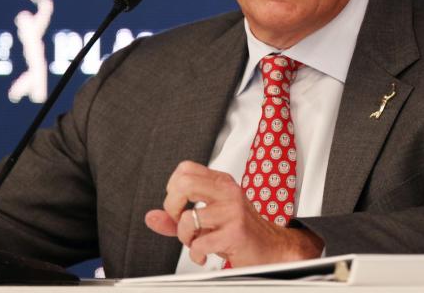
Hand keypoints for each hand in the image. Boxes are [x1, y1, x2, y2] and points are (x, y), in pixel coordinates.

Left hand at [144, 161, 322, 267]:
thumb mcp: (208, 219)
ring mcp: (233, 210)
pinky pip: (200, 242)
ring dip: (186, 237)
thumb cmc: (240, 231)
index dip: (173, 189)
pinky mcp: (235, 231)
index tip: (179, 206)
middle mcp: (227, 191)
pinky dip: (196, 253)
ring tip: (196, 241)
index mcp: (221, 182)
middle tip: (180, 221)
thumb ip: (177, 218)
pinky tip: (205, 253)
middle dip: (172, 207)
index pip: (185, 169)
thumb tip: (151, 217)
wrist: (272, 248)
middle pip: (183, 183)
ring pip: (187, 218)